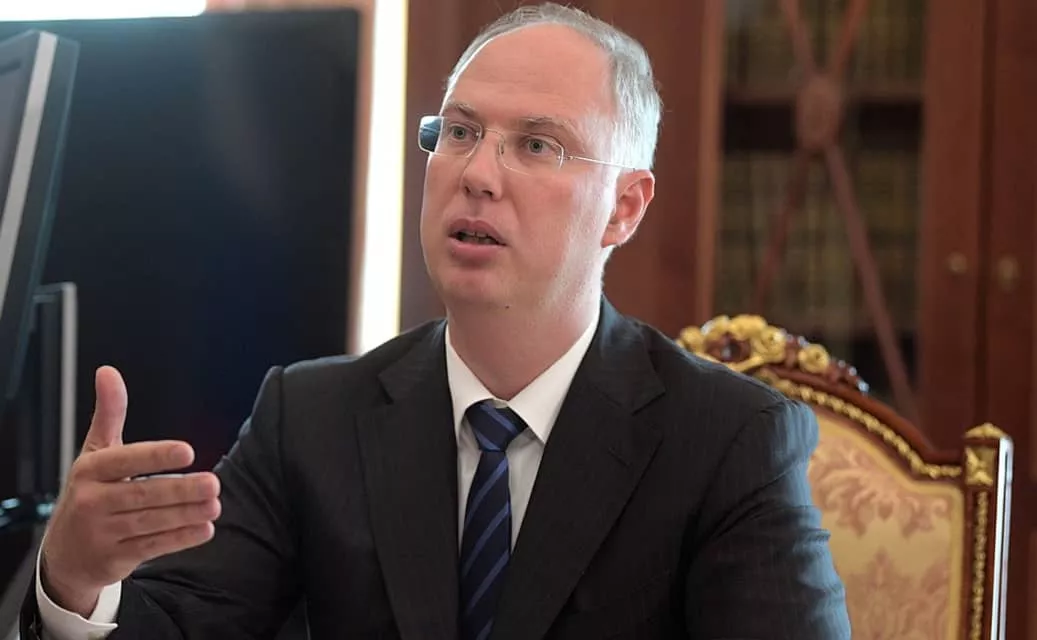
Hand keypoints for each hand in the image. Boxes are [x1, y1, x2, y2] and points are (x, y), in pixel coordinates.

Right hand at [40, 366, 221, 616]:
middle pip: (142, 494)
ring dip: (186, 514)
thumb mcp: (94, 452)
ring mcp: (102, 533)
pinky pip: (152, 547)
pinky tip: (204, 529)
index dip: (156, 456)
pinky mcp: (115, 558)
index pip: (124, 461)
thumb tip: (108, 372)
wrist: (65, 553)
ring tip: (215, 504)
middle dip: (180, 490)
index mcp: (89, 471)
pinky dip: (180, 539)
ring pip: (150, 522)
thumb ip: (109, 414)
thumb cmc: (89, 492)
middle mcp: (92, 502)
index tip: (187, 451)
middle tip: (213, 482)